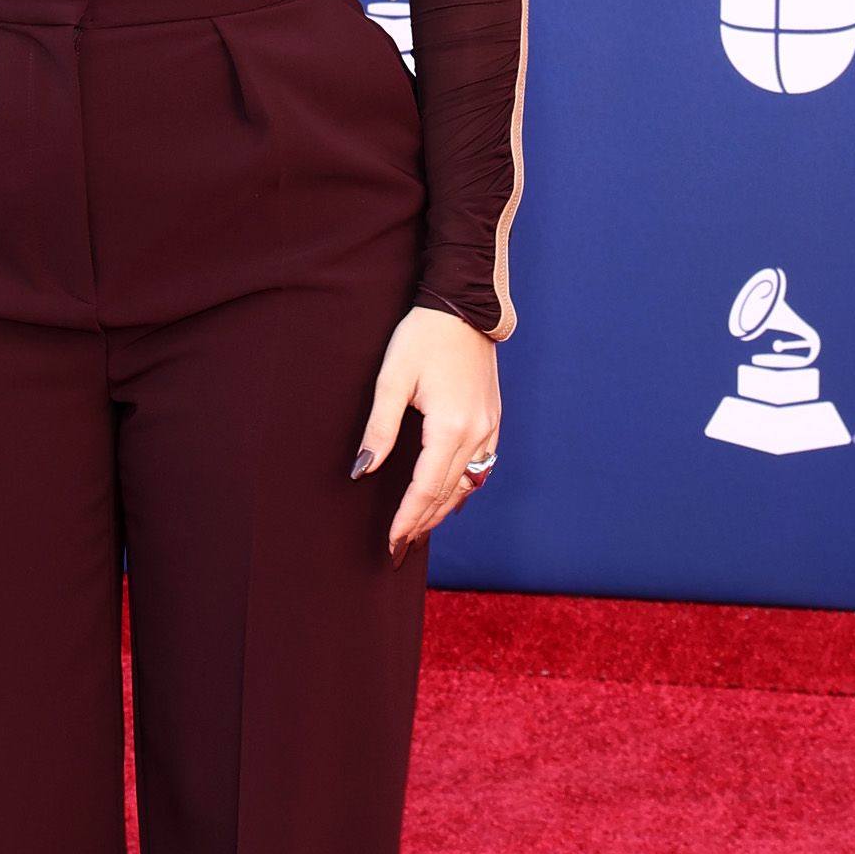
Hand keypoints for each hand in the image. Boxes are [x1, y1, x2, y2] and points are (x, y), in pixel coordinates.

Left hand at [352, 305, 500, 560]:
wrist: (464, 305)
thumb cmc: (423, 337)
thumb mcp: (392, 380)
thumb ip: (379, 430)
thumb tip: (361, 472)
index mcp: (451, 426)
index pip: (426, 488)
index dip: (408, 518)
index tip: (391, 541)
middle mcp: (477, 433)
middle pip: (448, 493)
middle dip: (423, 523)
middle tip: (399, 548)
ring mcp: (490, 427)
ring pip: (467, 484)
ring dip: (443, 509)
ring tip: (419, 530)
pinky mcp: (493, 419)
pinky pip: (481, 467)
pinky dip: (462, 488)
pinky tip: (448, 498)